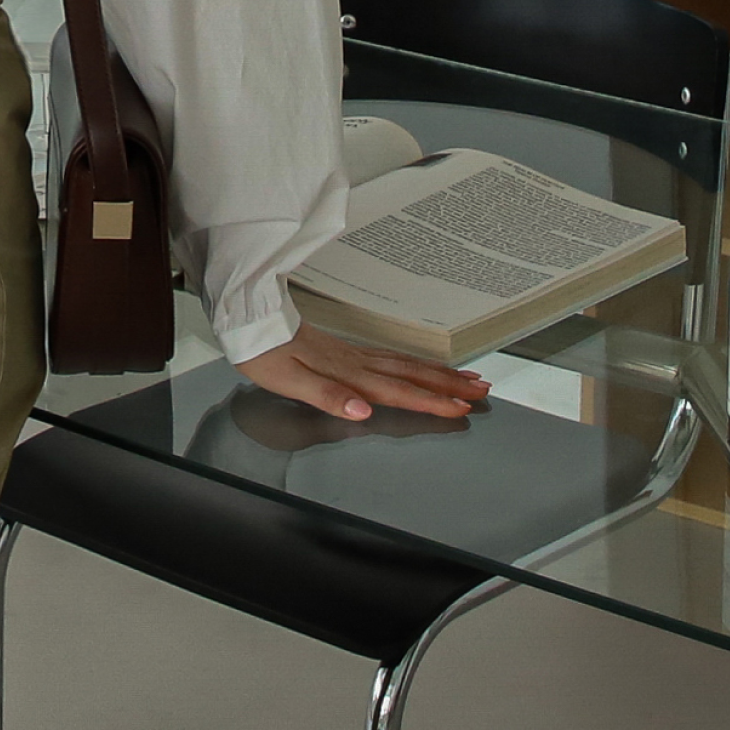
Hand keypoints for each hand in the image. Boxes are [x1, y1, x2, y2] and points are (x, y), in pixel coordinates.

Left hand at [238, 322, 488, 423]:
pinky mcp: (343, 350)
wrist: (247, 318)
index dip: (430, 402)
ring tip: (464, 377)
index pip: (397, 392)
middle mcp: (355, 364)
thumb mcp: (289, 380)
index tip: (462, 408)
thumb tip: (363, 410)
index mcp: (347, 375)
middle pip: (411, 375)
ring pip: (404, 365)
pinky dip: (412, 363)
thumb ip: (329, 396)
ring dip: (437, 373)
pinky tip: (418, 367)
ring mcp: (351, 355)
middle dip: (448, 385)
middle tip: (482, 389)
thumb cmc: (263, 352)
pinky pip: (390, 357)